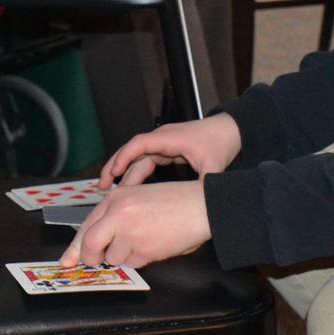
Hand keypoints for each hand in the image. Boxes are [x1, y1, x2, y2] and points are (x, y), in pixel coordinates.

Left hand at [60, 181, 210, 269]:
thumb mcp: (139, 198)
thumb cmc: (174, 202)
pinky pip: (133, 264)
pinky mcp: (143, 248)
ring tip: (145, 240)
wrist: (200, 206)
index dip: (75, 247)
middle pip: (90, 245)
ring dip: (125, 256)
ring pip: (113, 258)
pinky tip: (154, 244)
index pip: (86, 226)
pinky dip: (141, 259)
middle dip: (92, 258)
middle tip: (98, 260)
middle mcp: (118, 213)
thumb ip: (116, 216)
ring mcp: (129, 231)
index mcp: (116, 198)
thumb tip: (98, 241)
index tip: (68, 260)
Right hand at [98, 114, 241, 188]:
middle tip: (102, 186)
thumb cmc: (222, 141)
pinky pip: (145, 161)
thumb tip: (196, 204)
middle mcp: (162, 139)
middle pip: (131, 151)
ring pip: (136, 158)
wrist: (231, 130)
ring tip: (108, 189)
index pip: (139, 145)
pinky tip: (128, 187)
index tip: (115, 173)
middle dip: (115, 167)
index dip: (125, 158)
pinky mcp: (167, 151)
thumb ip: (203, 184)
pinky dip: (135, 172)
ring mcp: (163, 144)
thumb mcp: (214, 166)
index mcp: (170, 138)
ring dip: (123, 172)